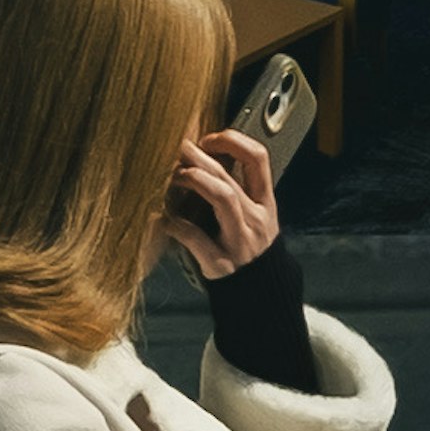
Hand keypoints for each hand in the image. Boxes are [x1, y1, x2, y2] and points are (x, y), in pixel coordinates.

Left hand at [164, 129, 277, 280]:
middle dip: (199, 157)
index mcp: (265, 202)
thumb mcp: (255, 214)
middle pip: (229, 175)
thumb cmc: (248, 245)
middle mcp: (256, 218)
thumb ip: (238, 187)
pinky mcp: (221, 263)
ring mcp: (240, 241)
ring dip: (195, 181)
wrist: (260, 290)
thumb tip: (203, 154)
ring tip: (174, 177)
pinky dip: (176, 225)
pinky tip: (164, 220)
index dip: (232, 141)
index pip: (258, 158)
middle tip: (177, 151)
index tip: (209, 140)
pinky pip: (196, 238)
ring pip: (223, 198)